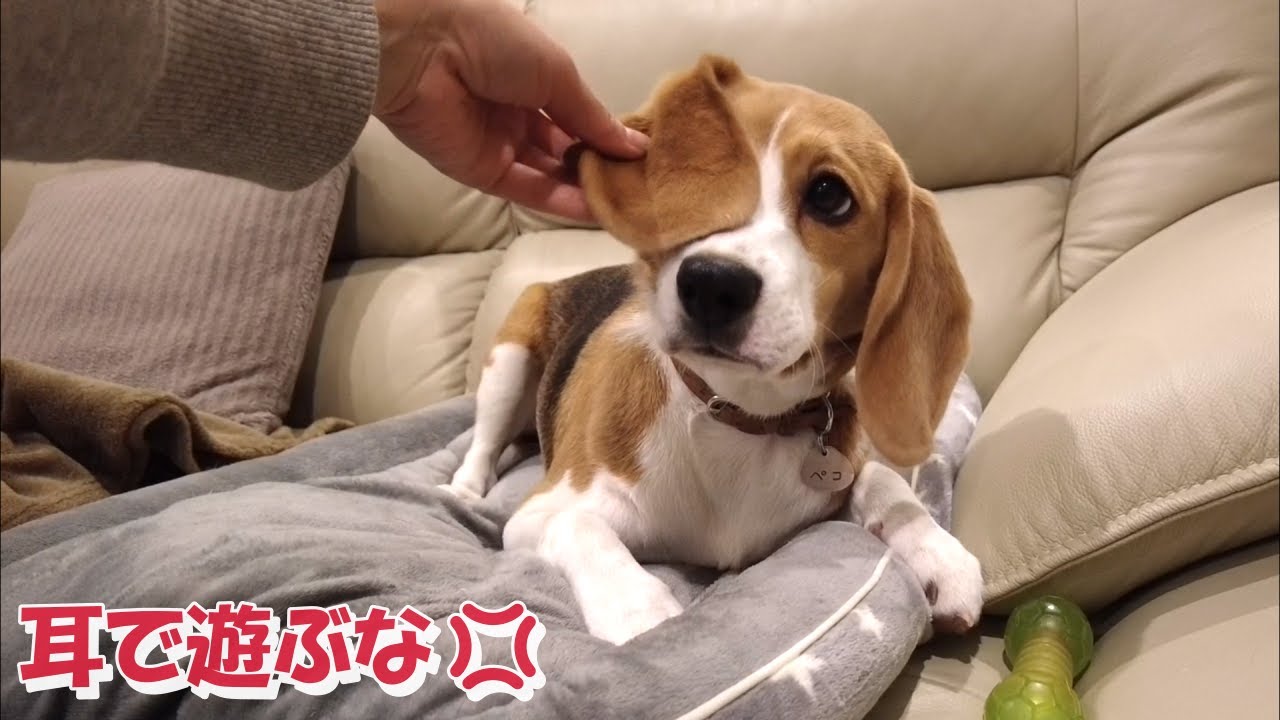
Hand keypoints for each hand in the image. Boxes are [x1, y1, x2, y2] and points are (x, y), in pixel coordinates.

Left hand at [372, 0, 647, 221]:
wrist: (424, 48)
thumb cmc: (496, 41)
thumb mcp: (558, 74)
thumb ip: (593, 118)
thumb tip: (635, 148)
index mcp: (533, 77)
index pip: (577, 116)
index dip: (607, 136)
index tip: (643, 158)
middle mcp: (517, 113)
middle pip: (565, 149)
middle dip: (600, 167)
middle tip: (641, 188)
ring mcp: (498, 145)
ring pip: (549, 175)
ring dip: (586, 189)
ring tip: (629, 206)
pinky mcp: (480, 173)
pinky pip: (527, 190)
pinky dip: (560, 202)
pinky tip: (597, 211)